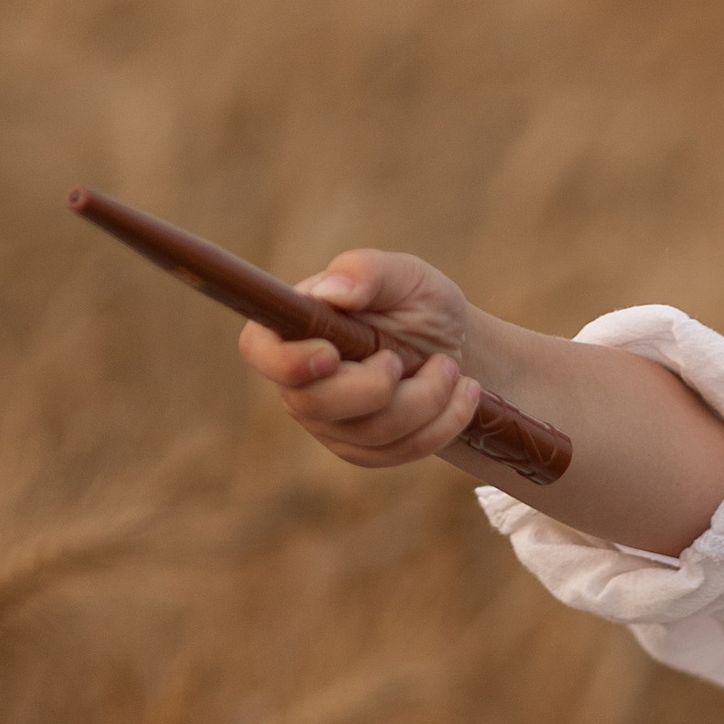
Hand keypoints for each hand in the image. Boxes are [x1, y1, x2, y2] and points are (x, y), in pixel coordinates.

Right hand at [237, 250, 482, 468]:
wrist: (456, 349)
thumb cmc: (420, 305)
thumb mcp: (405, 276)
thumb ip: (368, 272)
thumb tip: (333, 291)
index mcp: (294, 328)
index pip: (260, 352)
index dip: (288, 363)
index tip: (332, 356)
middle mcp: (301, 381)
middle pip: (315, 405)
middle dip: (380, 387)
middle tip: (429, 358)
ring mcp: (330, 422)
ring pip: (368, 433)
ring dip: (426, 400)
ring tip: (452, 368)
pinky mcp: (364, 450)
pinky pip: (397, 452)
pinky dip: (441, 424)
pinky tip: (463, 395)